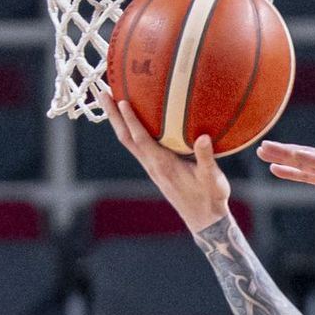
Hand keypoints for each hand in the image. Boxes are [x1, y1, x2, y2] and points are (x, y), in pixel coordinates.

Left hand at [104, 97, 231, 233]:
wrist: (204, 220)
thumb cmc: (210, 199)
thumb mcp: (212, 179)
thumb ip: (206, 158)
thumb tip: (203, 138)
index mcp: (163, 165)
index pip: (142, 139)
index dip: (131, 120)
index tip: (122, 101)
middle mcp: (152, 165)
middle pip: (126, 138)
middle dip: (113, 115)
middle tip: (102, 93)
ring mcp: (152, 168)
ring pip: (128, 142)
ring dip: (117, 121)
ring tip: (110, 101)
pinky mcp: (155, 169)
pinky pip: (137, 146)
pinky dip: (129, 130)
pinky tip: (131, 121)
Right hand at [257, 139, 314, 212]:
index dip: (307, 158)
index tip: (288, 153)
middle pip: (307, 157)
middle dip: (286, 153)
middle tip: (263, 146)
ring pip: (303, 163)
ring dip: (283, 159)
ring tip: (261, 152)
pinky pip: (308, 175)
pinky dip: (291, 172)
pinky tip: (275, 171)